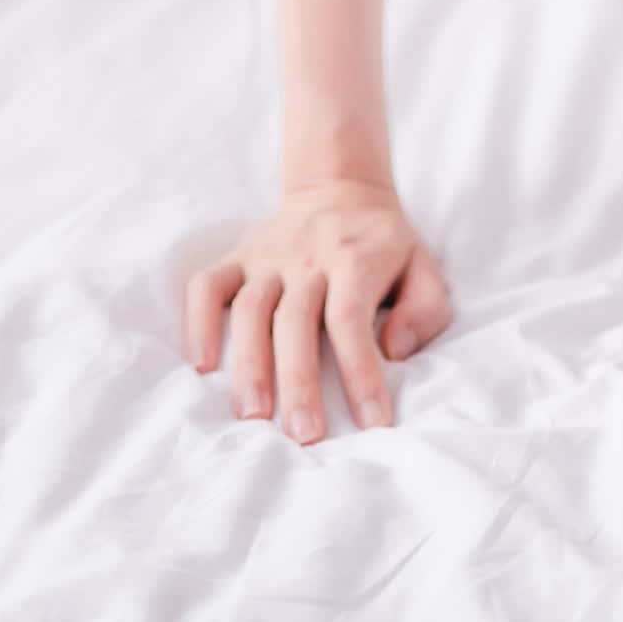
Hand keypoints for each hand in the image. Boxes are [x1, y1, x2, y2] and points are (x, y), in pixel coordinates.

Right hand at [183, 176, 451, 442]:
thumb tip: (394, 350)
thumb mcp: (423, 266)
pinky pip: (208, 285)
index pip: (351, 320)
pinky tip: (203, 364)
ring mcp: (266, 256)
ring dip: (249, 363)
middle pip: (296, 321)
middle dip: (299, 382)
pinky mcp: (238, 255)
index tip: (372, 423)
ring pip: (250, 309)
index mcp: (354, 260)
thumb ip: (424, 310)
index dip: (361, 372)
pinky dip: (199, 321)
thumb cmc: (383, 244)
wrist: (340, 184)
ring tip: (252, 415)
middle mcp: (306, 257)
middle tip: (303, 436)